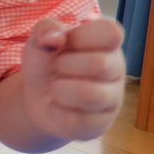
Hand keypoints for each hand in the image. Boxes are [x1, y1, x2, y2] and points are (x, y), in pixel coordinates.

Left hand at [19, 17, 125, 141]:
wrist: (37, 97)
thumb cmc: (46, 62)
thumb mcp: (40, 40)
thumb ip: (46, 29)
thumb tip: (55, 38)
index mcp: (107, 43)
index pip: (112, 33)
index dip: (81, 37)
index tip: (65, 42)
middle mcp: (117, 69)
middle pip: (99, 64)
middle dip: (65, 65)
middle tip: (57, 67)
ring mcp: (113, 98)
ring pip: (90, 95)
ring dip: (61, 89)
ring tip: (55, 88)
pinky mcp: (102, 123)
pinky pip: (79, 120)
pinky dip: (57, 112)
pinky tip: (57, 106)